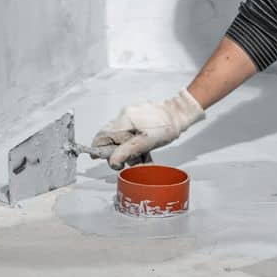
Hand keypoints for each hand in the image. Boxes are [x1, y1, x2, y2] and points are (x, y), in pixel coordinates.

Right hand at [89, 89, 204, 168]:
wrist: (179, 114)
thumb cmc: (166, 126)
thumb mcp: (145, 143)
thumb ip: (127, 152)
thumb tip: (112, 161)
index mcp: (124, 121)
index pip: (102, 136)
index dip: (98, 148)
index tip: (97, 158)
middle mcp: (124, 117)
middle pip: (113, 140)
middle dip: (120, 154)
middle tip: (129, 162)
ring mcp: (132, 118)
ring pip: (124, 140)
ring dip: (131, 152)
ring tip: (143, 160)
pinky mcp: (139, 120)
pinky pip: (132, 135)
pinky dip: (137, 146)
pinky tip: (145, 154)